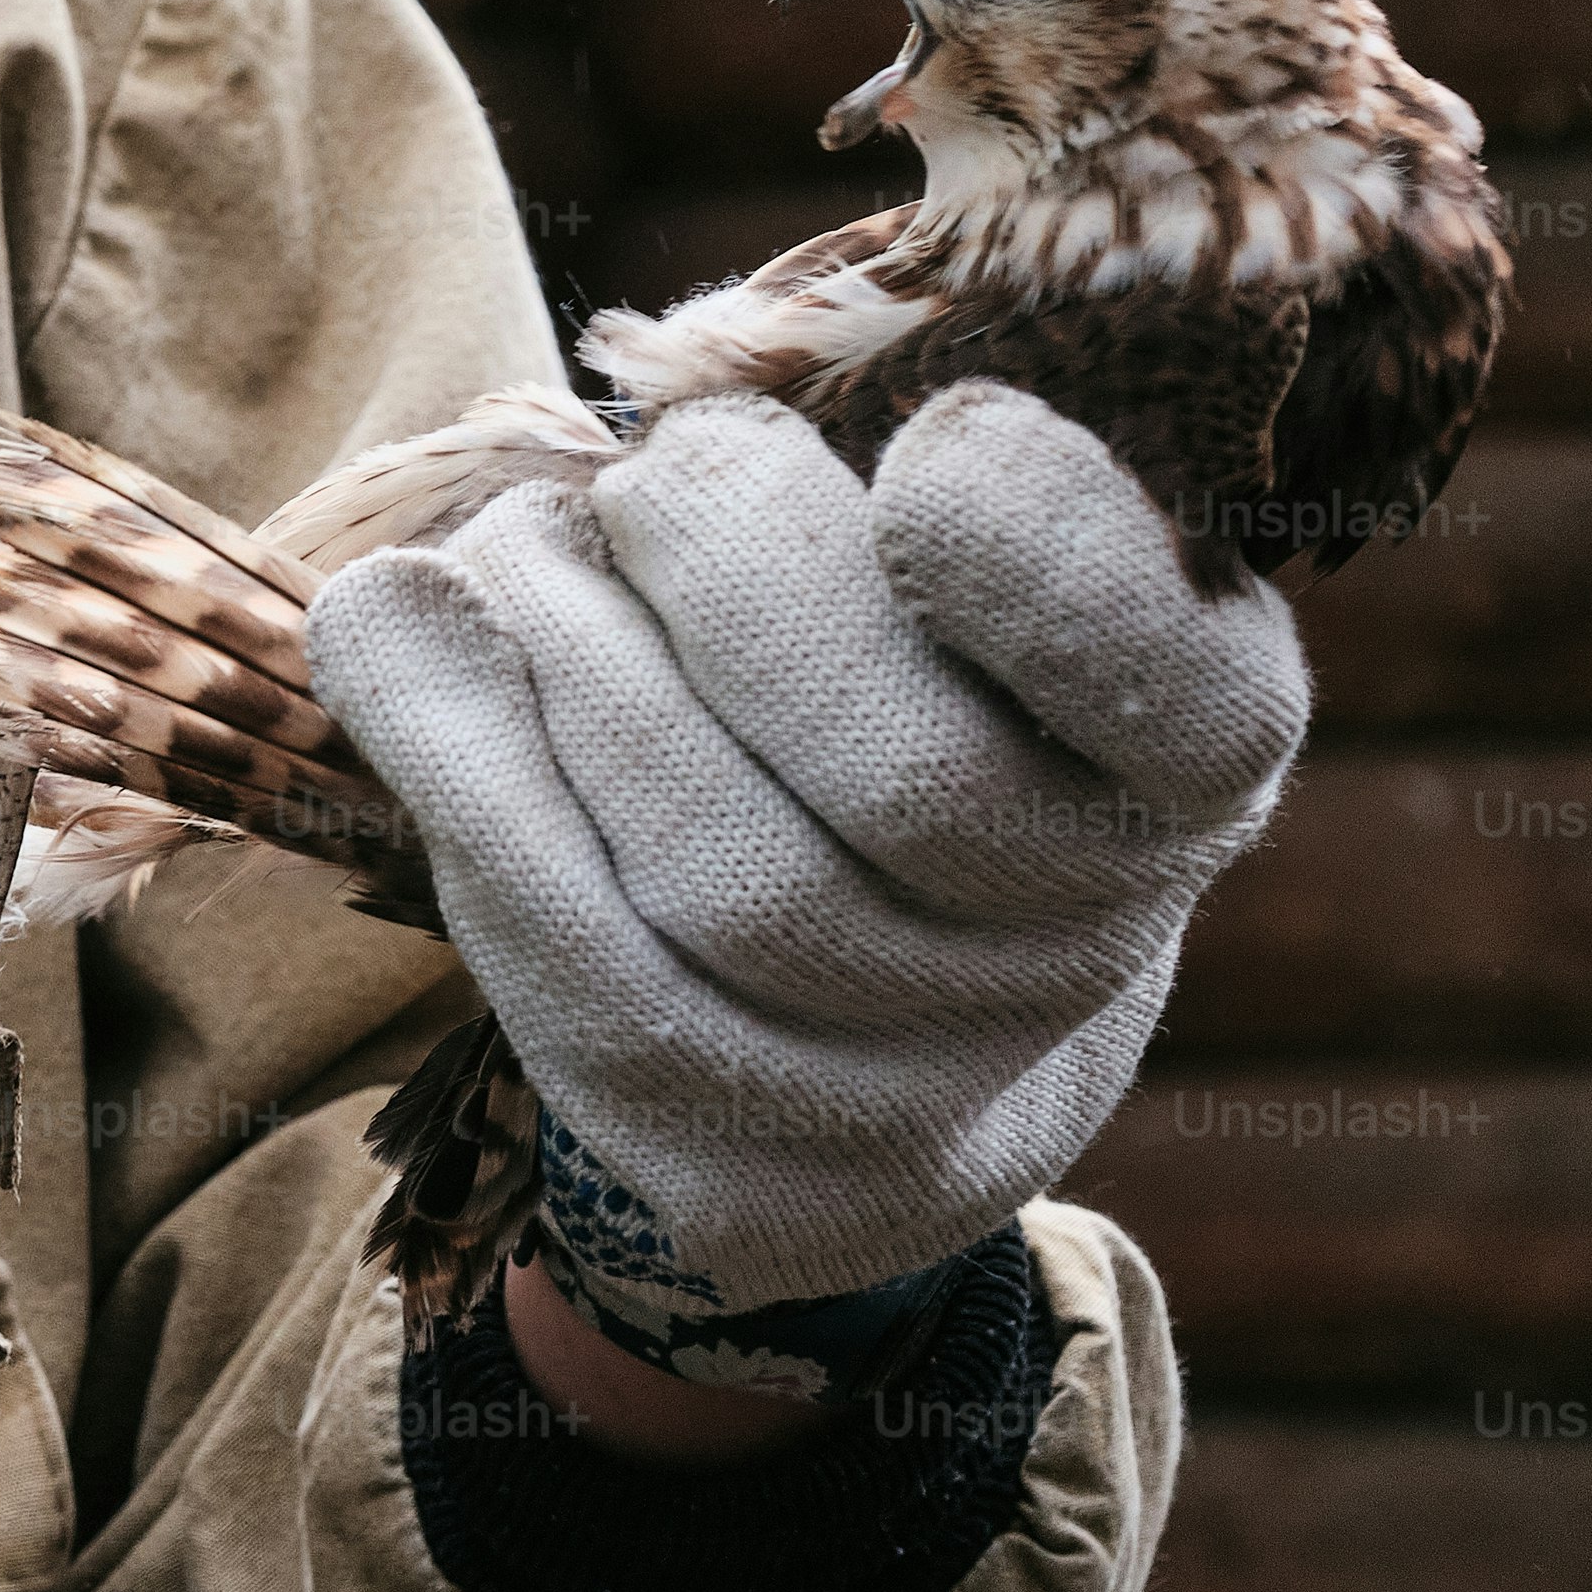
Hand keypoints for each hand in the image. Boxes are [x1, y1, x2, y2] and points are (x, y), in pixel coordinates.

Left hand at [301, 385, 1307, 1374]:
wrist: (860, 1006)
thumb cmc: (890, 666)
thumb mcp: (948, 541)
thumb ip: (882, 459)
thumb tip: (681, 425)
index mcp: (1196, 753)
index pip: (1173, 689)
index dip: (1046, 562)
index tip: (934, 441)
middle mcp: (1088, 941)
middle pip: (905, 777)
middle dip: (735, 573)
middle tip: (660, 478)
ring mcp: (914, 1088)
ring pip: (723, 875)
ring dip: (571, 654)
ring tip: (529, 549)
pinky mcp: (728, 1165)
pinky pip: (569, 964)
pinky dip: (453, 753)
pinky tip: (395, 620)